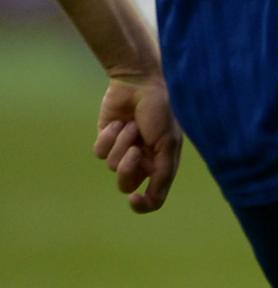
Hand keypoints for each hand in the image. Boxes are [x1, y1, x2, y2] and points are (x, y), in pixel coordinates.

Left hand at [95, 72, 181, 213]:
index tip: (133, 199)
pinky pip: (99, 152)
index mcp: (162, 165)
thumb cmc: (161, 111)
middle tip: (136, 148)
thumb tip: (150, 198)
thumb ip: (162, 172)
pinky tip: (118, 122)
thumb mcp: (169, 143)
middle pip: (126, 183)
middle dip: (129, 166)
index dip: (143, 204)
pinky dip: (108, 136)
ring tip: (132, 125)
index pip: (154, 198)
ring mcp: (123, 151)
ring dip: (122, 142)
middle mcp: (143, 161)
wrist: (140, 83)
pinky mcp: (106, 139)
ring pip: (112, 165)